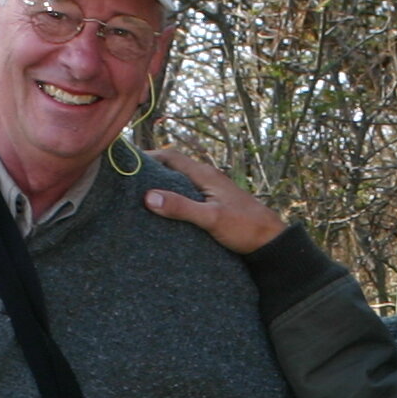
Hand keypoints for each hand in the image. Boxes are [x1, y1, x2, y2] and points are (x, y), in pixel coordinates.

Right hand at [140, 146, 287, 253]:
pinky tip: (165, 212)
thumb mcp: (211, 218)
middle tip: (127, 182)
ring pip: (180, 182)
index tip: (127, 163)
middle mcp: (206, 178)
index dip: (148, 156)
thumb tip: (148, 197)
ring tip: (140, 197)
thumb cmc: (245, 227)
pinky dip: (174, 198)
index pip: (170, 156)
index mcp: (205, 174)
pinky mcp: (213, 203)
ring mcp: (211, 190)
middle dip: (151, 171)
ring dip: (162, 185)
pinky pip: (188, 194)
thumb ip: (181, 207)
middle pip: (173, 168)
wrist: (270, 241)